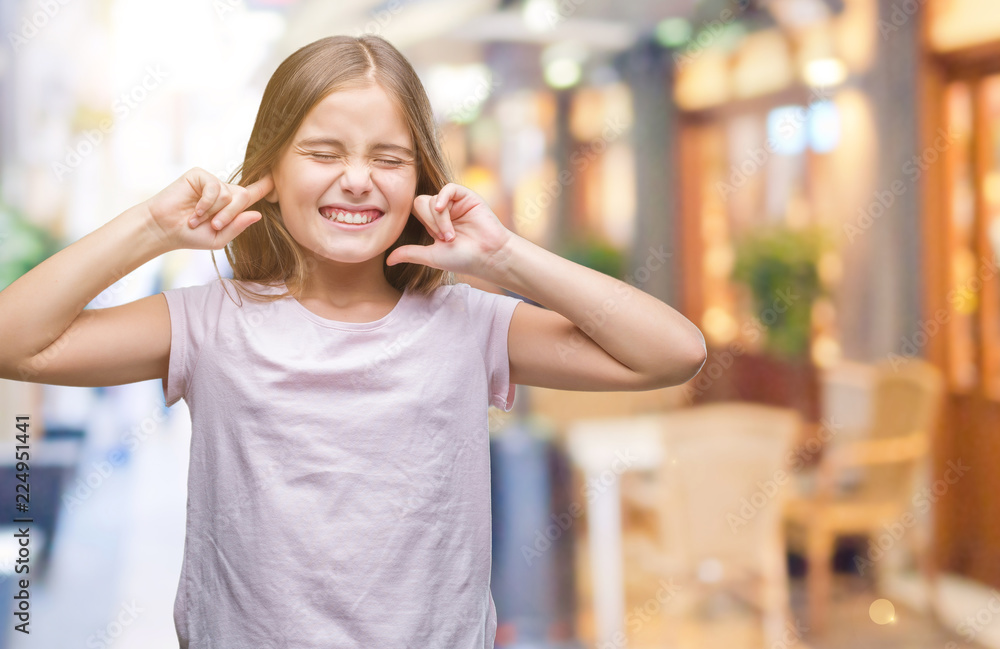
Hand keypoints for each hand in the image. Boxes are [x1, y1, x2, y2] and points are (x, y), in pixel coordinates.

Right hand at [142, 167, 273, 250]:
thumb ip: (238, 227)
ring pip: (230, 194)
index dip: (265, 186)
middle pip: (244, 197)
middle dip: (232, 214)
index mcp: (231, 206)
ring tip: (198, 218)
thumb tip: (257, 214)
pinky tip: (195, 211)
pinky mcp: (200, 175)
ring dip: (215, 211)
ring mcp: (212, 182)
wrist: (164, 229)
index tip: (277, 177)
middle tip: (214, 225)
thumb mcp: (219, 238)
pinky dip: (206, 203)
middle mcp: (224, 191)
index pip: (252, 194)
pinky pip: (215, 188)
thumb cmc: (191, 235)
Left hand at [387, 182, 514, 277]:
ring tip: (452, 236)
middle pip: (419, 204)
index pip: (414, 212)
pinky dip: (442, 197)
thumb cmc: (463, 259)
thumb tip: (387, 259)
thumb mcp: (431, 256)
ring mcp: (454, 203)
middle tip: (446, 239)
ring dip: (439, 219)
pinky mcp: (466, 196)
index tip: (432, 241)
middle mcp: (442, 211)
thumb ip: (410, 253)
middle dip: (430, 224)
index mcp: (433, 224)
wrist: (488, 256)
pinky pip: (448, 188)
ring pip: (432, 199)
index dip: (419, 224)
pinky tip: (442, 209)